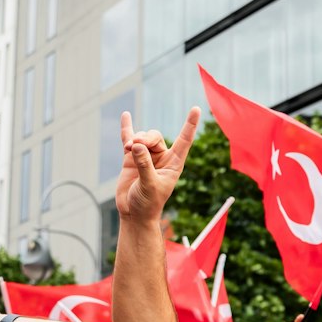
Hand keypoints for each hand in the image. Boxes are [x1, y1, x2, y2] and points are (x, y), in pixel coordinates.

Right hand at [116, 108, 199, 222]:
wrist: (133, 212)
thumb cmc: (148, 203)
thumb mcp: (149, 185)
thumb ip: (144, 165)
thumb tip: (137, 145)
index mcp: (173, 163)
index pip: (184, 140)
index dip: (190, 125)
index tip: (195, 109)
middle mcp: (161, 157)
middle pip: (155, 137)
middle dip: (145, 138)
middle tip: (135, 145)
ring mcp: (146, 156)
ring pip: (142, 138)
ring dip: (135, 139)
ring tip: (129, 148)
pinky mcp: (131, 158)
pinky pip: (129, 139)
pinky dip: (127, 128)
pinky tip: (126, 115)